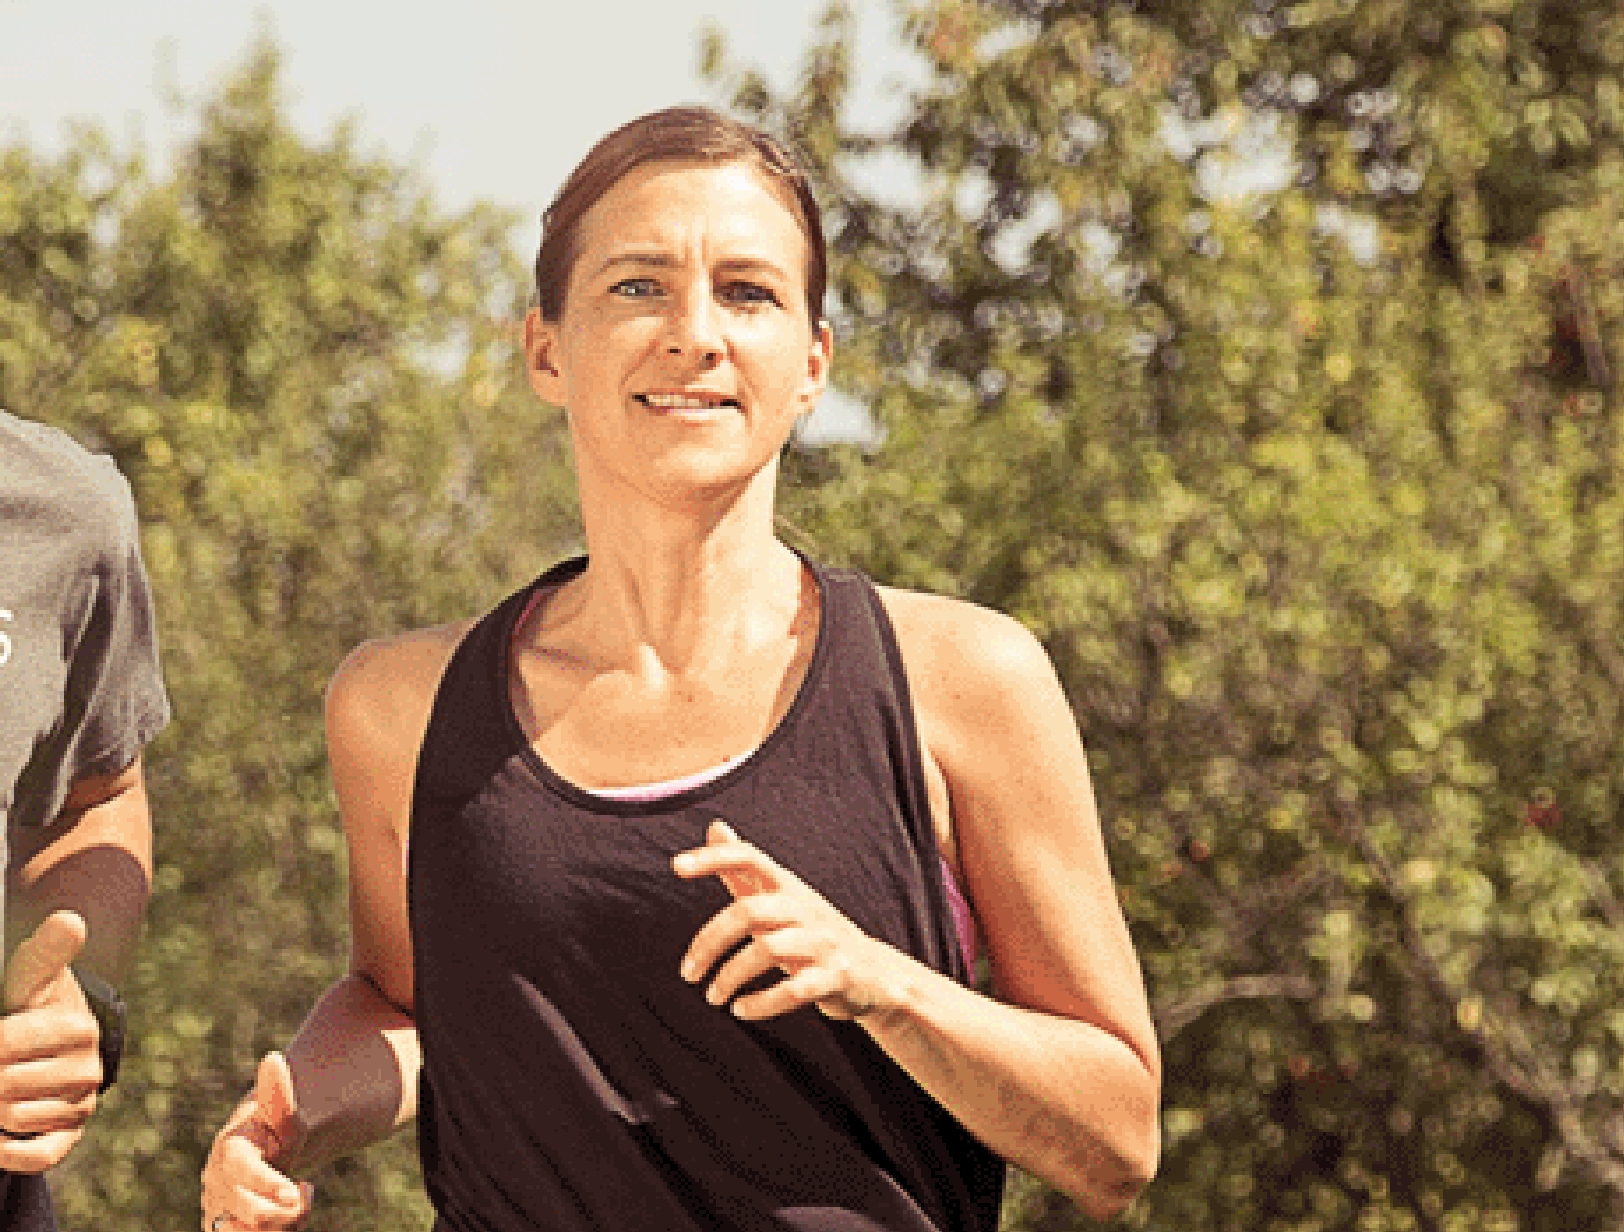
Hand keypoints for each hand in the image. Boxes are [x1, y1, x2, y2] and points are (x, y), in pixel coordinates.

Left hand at [0, 910, 98, 1172]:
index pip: (7, 1045)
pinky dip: (7, 1152)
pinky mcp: (72, 1133)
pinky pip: (38, 1156)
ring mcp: (82, 1103)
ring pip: (16, 1120)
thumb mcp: (32, 974)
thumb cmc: (29, 1001)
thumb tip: (68, 922)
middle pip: (6, 1087)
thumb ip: (45, 951)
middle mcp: (87, 1067)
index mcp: (77, 1027)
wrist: (51, 1038)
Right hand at [201, 1052, 313, 1230]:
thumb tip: (273, 1059)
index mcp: (229, 1152)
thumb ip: (280, 1095)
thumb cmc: (273, 1129)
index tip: (296, 1193)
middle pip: (251, 1215)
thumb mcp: (282, 1114)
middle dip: (286, 1212)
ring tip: (295, 1204)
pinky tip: (285, 1220)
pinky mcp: (222, 1229)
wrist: (263, 1153)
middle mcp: (216, 1185)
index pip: (242, 1171)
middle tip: (305, 1192)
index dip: (267, 1184)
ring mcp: (216, 1210)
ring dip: (280, 1227)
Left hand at [673, 820, 902, 1022]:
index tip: (677, 866)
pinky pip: (793, 990)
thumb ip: (744, 869)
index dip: (714, 858)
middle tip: (688, 974)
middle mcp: (805, 907)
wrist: (876, 974)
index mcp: (789, 886)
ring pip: (767, 950)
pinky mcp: (835, 977)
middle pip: (748, 911)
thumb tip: (714, 825)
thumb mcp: (781, 898)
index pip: (750, 857)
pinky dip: (761, 1004)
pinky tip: (741, 1011)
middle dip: (709, 943)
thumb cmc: (813, 934)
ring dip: (729, 978)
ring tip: (712, 998)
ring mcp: (823, 942)